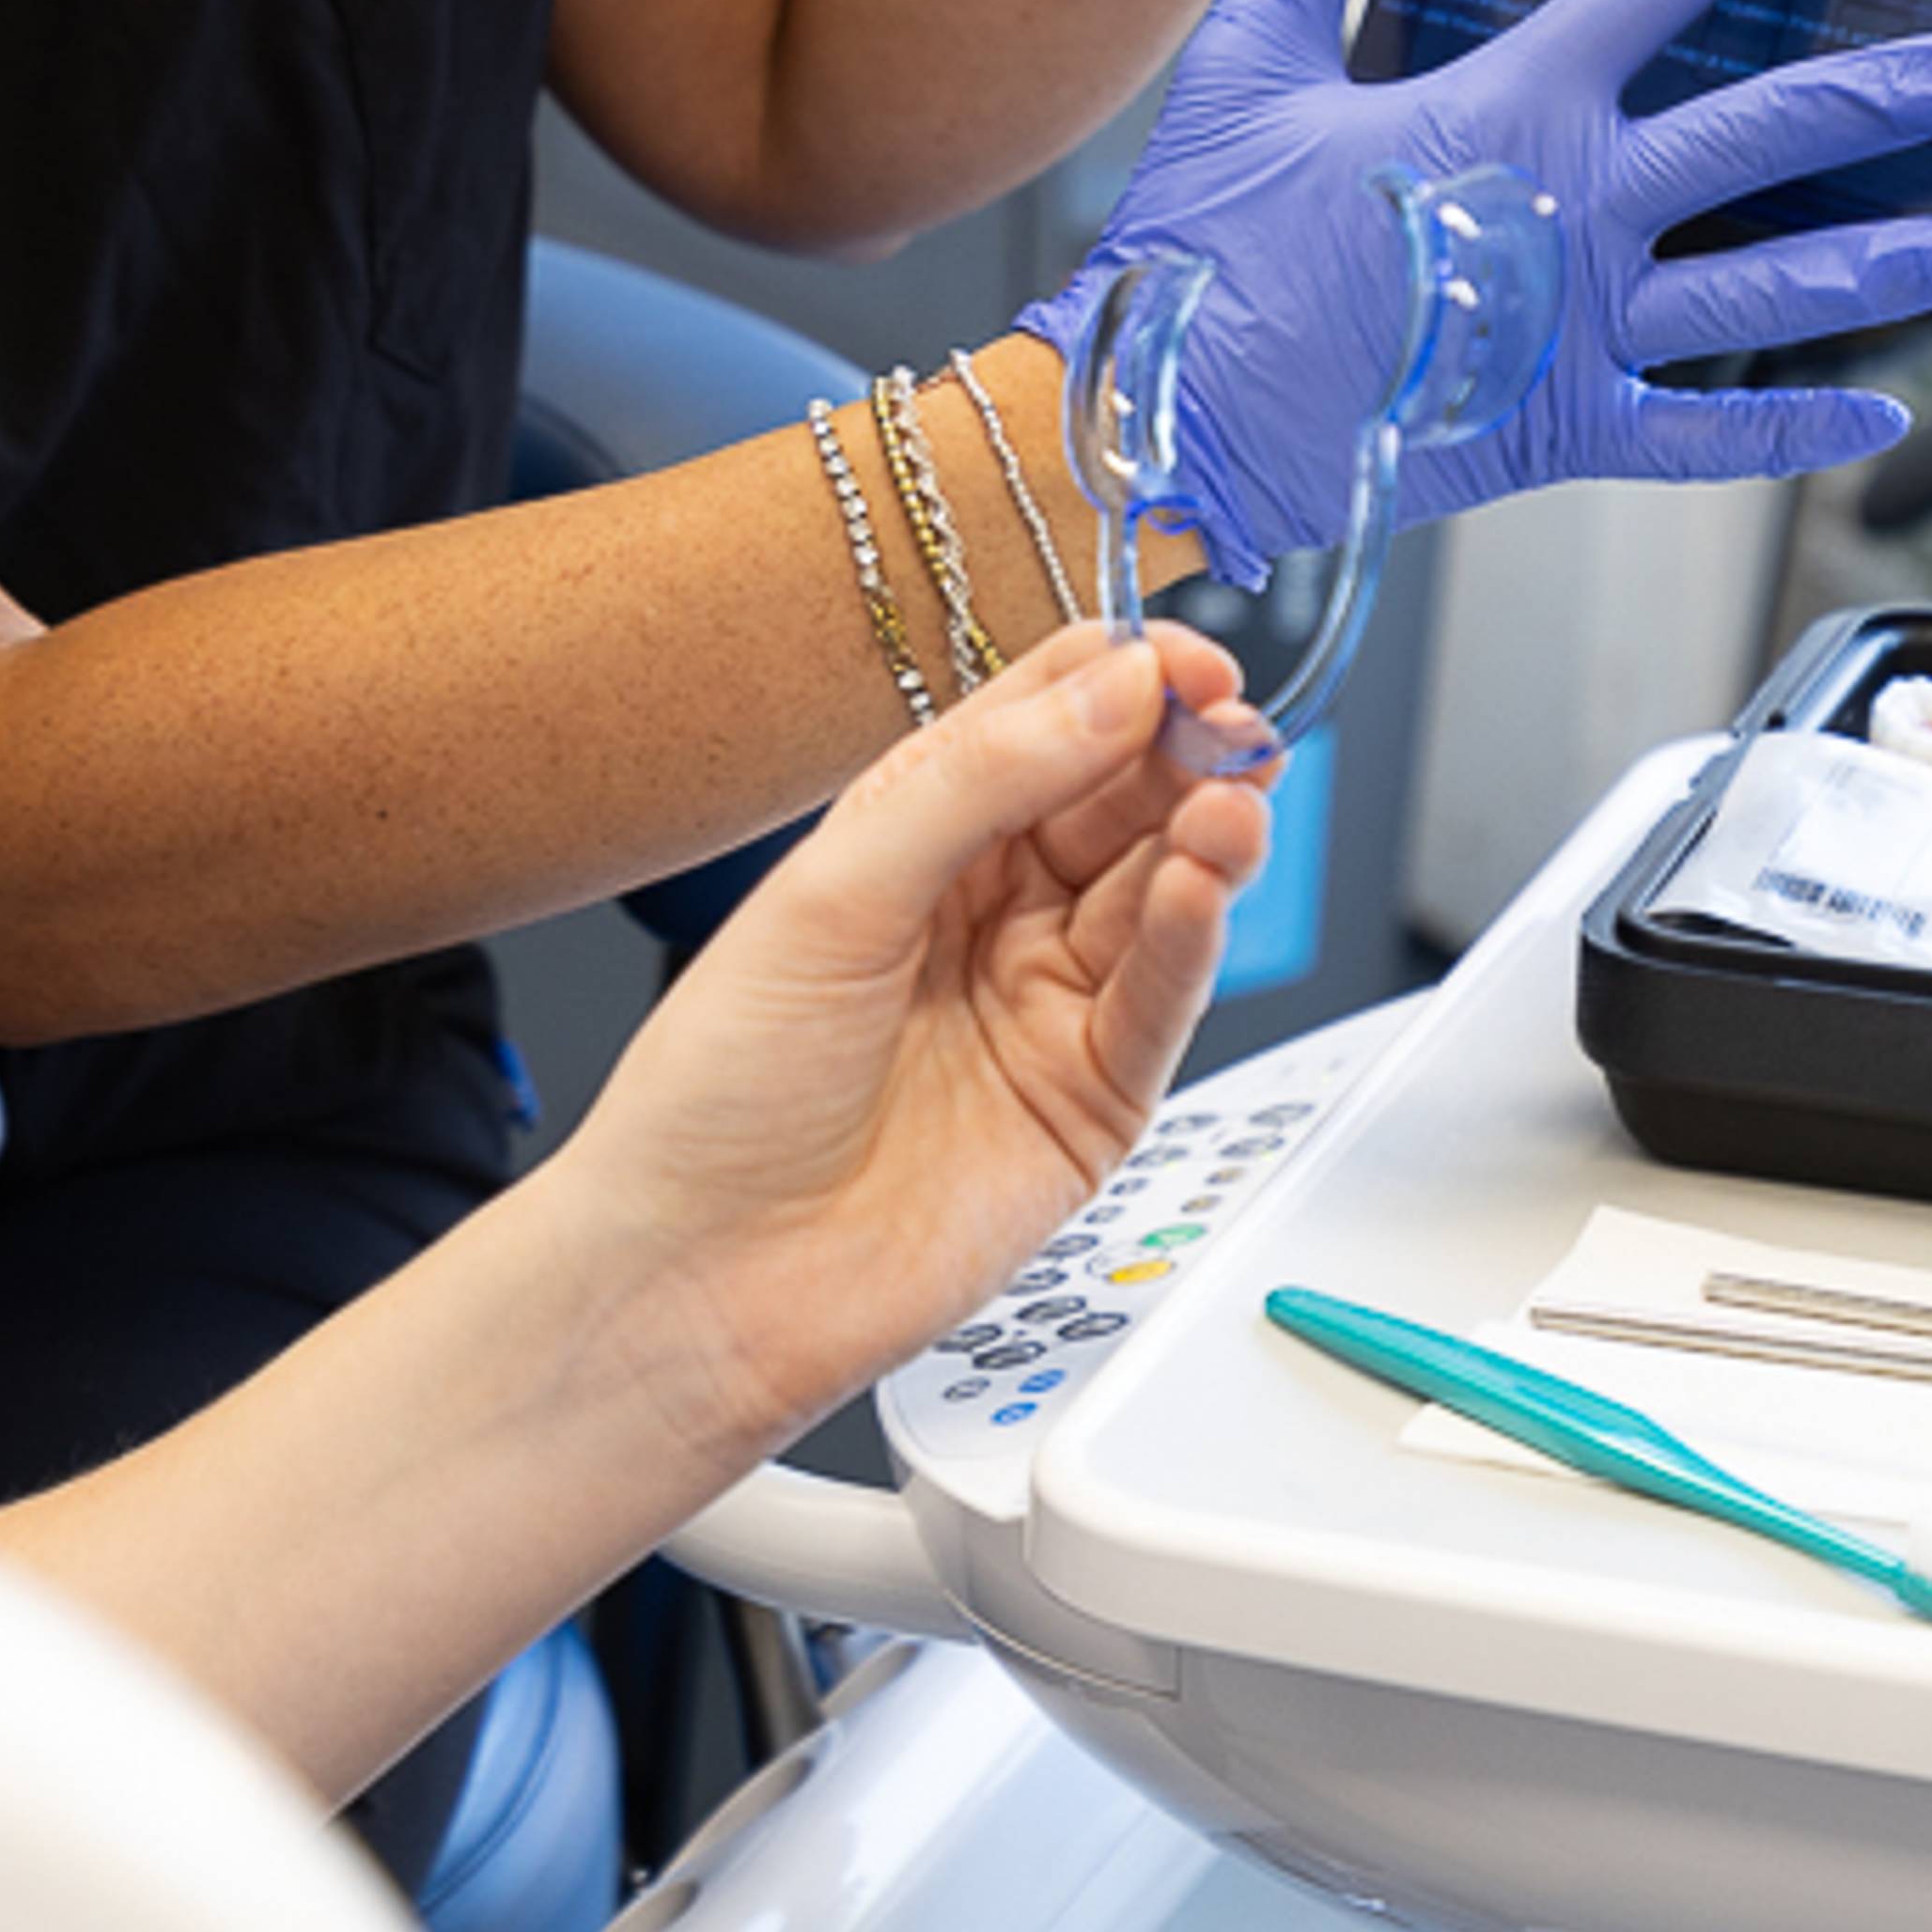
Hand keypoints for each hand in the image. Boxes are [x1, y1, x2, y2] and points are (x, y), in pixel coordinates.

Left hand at [556, 627, 1272, 1467]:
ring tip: (1230, 796)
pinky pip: (1162, 1002)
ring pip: (1158, 895)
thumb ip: (977, 782)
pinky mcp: (1089, 1103)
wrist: (701, 1276)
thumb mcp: (832, 894)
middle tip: (1230, 720)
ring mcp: (1044, 1006)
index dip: (1115, 683)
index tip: (1177, 656)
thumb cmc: (720, 1089)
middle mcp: (987, 914)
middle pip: (1119, 802)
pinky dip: (1193, 939)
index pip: (1041, 726)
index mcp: (912, 841)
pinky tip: (1201, 884)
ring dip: (1205, 837)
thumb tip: (1109, 688)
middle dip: (1181, 752)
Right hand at [1021, 0, 1931, 585]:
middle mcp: (1581, 207)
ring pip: (1771, 286)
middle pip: (1769, 131)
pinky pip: (1708, 436)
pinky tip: (1879, 415)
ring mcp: (1587, 324)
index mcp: (1515, 106)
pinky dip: (1796, 433)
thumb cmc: (1210, 243)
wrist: (1185, 408)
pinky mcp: (1568, 427)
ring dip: (1878, 261)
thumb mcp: (1247, 74)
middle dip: (1889, 94)